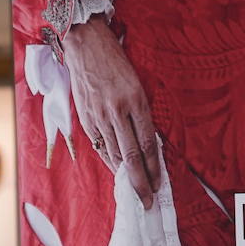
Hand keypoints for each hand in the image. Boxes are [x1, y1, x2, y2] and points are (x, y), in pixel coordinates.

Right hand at [64, 19, 159, 208]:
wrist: (85, 44)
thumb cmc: (115, 62)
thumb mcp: (136, 83)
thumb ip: (141, 113)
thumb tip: (147, 143)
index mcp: (136, 100)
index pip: (147, 144)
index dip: (153, 169)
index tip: (158, 185)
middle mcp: (117, 111)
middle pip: (131, 156)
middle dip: (140, 183)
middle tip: (147, 201)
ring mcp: (99, 116)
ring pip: (115, 155)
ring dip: (125, 177)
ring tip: (134, 192)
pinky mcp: (85, 118)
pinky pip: (100, 147)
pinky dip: (109, 162)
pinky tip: (116, 172)